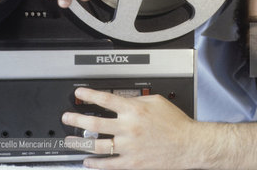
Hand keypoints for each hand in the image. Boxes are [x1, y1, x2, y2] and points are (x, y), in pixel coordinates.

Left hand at [62, 88, 197, 168]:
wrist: (188, 144)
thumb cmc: (176, 123)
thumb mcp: (158, 101)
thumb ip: (138, 99)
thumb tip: (124, 100)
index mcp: (135, 110)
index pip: (106, 99)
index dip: (89, 95)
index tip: (80, 93)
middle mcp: (128, 128)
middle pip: (94, 123)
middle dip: (76, 120)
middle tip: (68, 118)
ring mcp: (128, 147)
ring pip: (96, 145)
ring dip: (80, 143)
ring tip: (70, 141)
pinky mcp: (131, 163)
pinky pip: (107, 164)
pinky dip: (94, 163)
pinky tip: (87, 161)